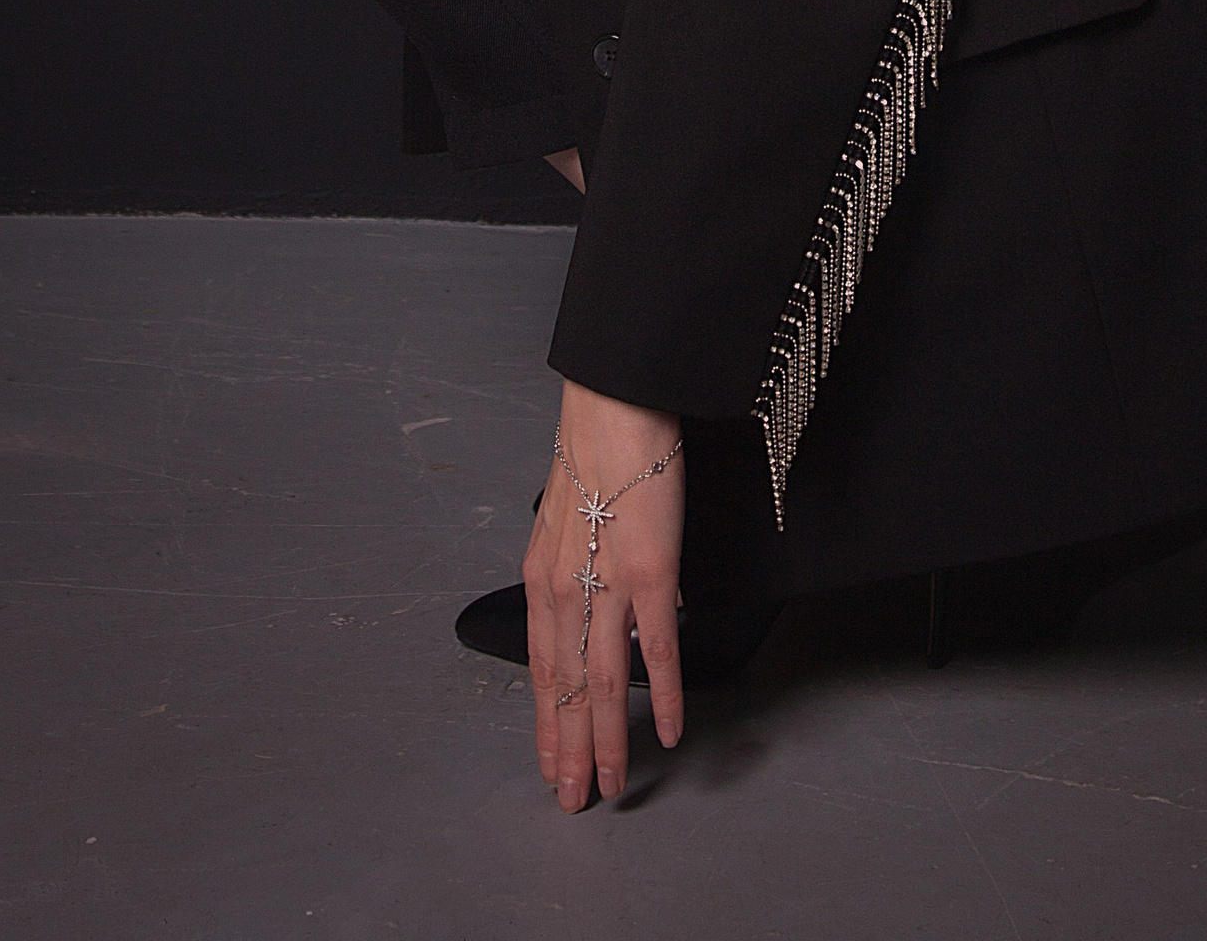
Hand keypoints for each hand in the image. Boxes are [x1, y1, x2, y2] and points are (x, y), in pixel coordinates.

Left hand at [524, 379, 684, 809]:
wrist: (615, 407)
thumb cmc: (595, 455)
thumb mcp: (565, 523)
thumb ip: (572, 574)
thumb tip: (589, 611)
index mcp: (542, 580)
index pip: (542, 670)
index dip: (547, 724)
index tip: (552, 766)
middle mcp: (566, 591)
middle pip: (567, 689)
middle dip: (571, 750)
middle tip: (576, 799)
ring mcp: (608, 585)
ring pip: (603, 682)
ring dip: (608, 739)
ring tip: (613, 783)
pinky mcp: (651, 573)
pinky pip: (656, 648)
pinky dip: (660, 694)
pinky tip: (664, 729)